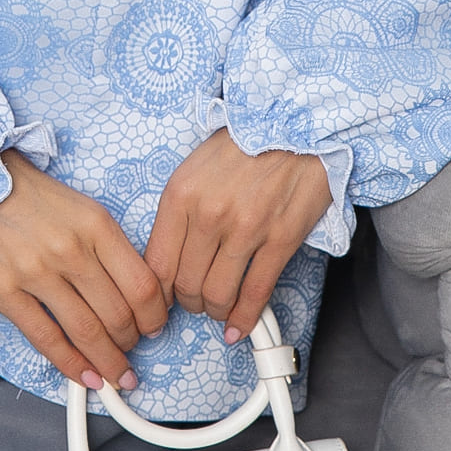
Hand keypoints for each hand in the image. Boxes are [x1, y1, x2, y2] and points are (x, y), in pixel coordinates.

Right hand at [0, 149, 167, 390]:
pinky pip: (46, 338)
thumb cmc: (33, 198)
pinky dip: (71, 365)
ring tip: (116, 374)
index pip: (142, 284)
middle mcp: (70, 249)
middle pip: (118, 314)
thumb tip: (135, 294)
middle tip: (133, 351)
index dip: (154, 316)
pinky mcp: (5, 291)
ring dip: (108, 361)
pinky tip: (85, 376)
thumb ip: (110, 247)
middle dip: (131, 342)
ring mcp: (36, 272)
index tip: (155, 327)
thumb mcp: (84, 209)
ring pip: (86, 332)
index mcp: (97, 225)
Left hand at [144, 129, 331, 342]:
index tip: (162, 301)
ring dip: (215, 311)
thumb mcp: (194, 168)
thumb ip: (179, 212)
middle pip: (186, 285)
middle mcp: (209, 214)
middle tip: (194, 303)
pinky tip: (238, 327)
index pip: (157, 264)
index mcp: (181, 194)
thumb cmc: (243, 143)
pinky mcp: (280, 239)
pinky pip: (256, 293)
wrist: (293, 123)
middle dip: (188, 303)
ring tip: (217, 308)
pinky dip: (245, 319)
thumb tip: (167, 258)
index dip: (157, 293)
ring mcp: (246, 229)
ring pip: (218, 295)